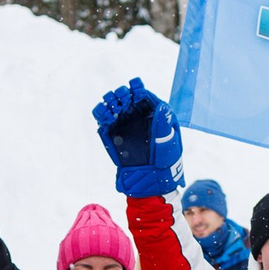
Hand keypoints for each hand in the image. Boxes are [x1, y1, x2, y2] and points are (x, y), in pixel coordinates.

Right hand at [91, 79, 183, 197]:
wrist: (149, 180)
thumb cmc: (164, 160)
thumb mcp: (168, 142)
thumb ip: (164, 124)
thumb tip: (162, 105)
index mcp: (152, 113)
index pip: (143, 95)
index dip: (138, 89)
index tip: (136, 90)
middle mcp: (136, 116)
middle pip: (126, 97)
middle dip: (122, 94)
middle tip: (122, 98)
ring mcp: (123, 123)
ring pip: (113, 104)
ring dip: (110, 100)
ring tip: (113, 105)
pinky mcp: (111, 133)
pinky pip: (103, 119)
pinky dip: (101, 113)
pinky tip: (104, 114)